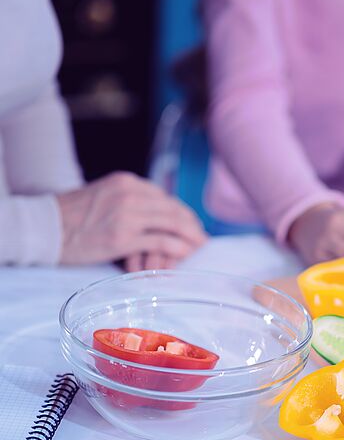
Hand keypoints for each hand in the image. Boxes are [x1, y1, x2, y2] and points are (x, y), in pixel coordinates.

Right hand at [56, 172, 206, 268]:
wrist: (45, 228)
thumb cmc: (73, 217)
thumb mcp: (105, 197)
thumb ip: (130, 201)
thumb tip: (155, 215)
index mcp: (127, 183)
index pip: (166, 198)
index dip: (184, 214)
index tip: (193, 226)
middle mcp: (130, 194)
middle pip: (174, 210)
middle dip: (192, 227)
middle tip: (202, 240)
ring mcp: (127, 215)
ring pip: (172, 224)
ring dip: (190, 238)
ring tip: (199, 249)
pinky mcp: (123, 237)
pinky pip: (161, 242)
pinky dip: (177, 250)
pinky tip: (185, 256)